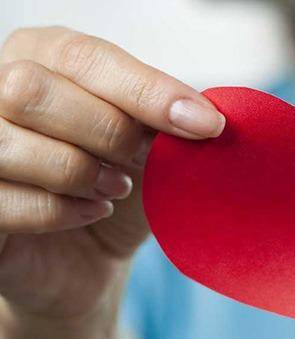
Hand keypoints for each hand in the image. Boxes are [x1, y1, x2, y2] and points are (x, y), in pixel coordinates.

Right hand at [0, 27, 223, 330]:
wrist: (89, 258)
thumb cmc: (118, 186)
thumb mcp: (151, 146)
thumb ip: (168, 119)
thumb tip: (207, 112)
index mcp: (42, 56)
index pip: (85, 58)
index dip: (148, 92)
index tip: (207, 125)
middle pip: (32, 90)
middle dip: (107, 131)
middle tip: (142, 160)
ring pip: (11, 142)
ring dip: (81, 171)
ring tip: (117, 187)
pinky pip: (4, 200)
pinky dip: (61, 211)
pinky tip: (91, 212)